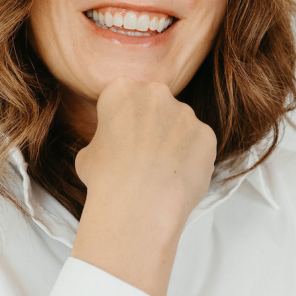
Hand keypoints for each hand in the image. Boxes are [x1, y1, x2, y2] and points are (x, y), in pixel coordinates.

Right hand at [71, 76, 216, 295]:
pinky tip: (178, 182)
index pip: (121, 97)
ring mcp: (186, 115)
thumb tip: (108, 148)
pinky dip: (192, 162)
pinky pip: (199, 146)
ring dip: (173, 148)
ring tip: (160, 179)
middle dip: (150, 132)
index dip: (121, 124)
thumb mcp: (88, 157)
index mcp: (122, 91)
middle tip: (142, 162)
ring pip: (180, 128)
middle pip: (155, 109)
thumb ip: (103, 141)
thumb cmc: (105, 182)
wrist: (138, 203)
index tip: (121, 143)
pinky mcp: (207, 136)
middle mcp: (157, 95)